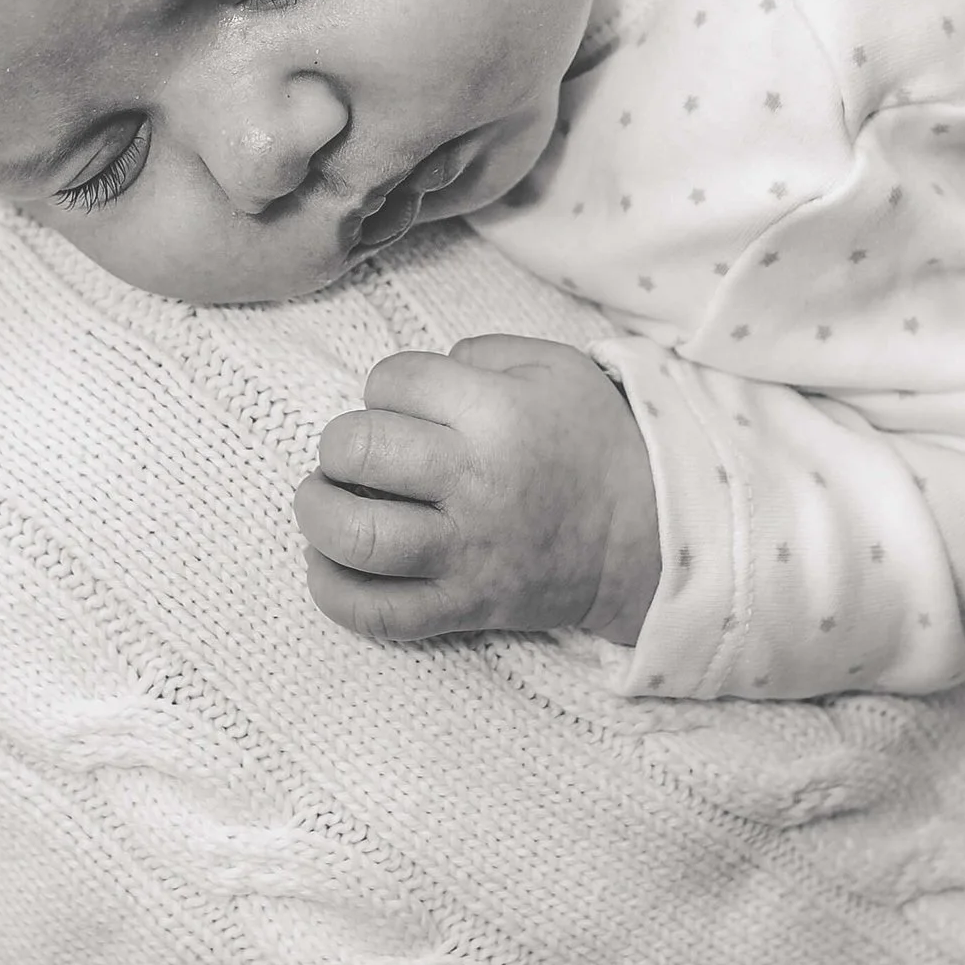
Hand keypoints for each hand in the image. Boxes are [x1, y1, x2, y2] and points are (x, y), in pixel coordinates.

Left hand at [295, 337, 660, 648]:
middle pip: (359, 450)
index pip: (392, 381)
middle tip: (352, 450)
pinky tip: (328, 563)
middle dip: (338, 443)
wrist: (647, 536)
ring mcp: (465, 552)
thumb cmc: (593, 441)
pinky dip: (334, 591)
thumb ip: (479, 352)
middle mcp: (474, 482)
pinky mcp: (462, 606)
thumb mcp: (553, 365)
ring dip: (318, 514)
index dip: (385, 385)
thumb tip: (412, 381)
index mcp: (496, 413)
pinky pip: (379, 613)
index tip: (403, 402)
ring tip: (322, 500)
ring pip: (357, 537)